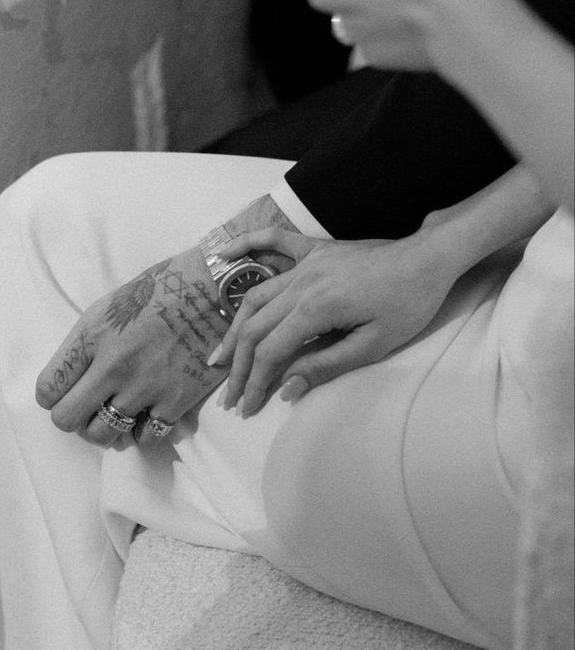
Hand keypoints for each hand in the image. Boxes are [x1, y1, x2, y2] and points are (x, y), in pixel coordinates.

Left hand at [35, 245, 229, 445]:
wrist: (212, 289)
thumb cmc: (159, 291)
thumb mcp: (108, 306)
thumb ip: (86, 345)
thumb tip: (72, 379)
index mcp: (91, 336)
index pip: (47, 389)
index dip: (52, 396)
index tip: (64, 393)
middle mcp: (112, 365)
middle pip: (67, 420)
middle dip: (73, 418)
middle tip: (88, 408)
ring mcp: (144, 386)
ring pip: (104, 435)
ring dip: (107, 429)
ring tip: (117, 413)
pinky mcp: (176, 400)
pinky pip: (146, 436)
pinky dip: (143, 431)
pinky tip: (146, 415)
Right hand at [211, 228, 456, 415]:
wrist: (429, 258)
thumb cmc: (409, 304)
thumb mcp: (374, 345)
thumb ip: (326, 366)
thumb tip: (286, 390)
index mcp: (316, 309)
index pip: (271, 351)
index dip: (255, 382)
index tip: (247, 407)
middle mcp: (301, 284)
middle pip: (255, 328)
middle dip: (238, 366)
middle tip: (229, 395)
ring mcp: (305, 263)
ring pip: (255, 297)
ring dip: (234, 328)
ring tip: (220, 357)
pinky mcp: (315, 251)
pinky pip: (273, 242)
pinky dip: (246, 245)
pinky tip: (223, 254)